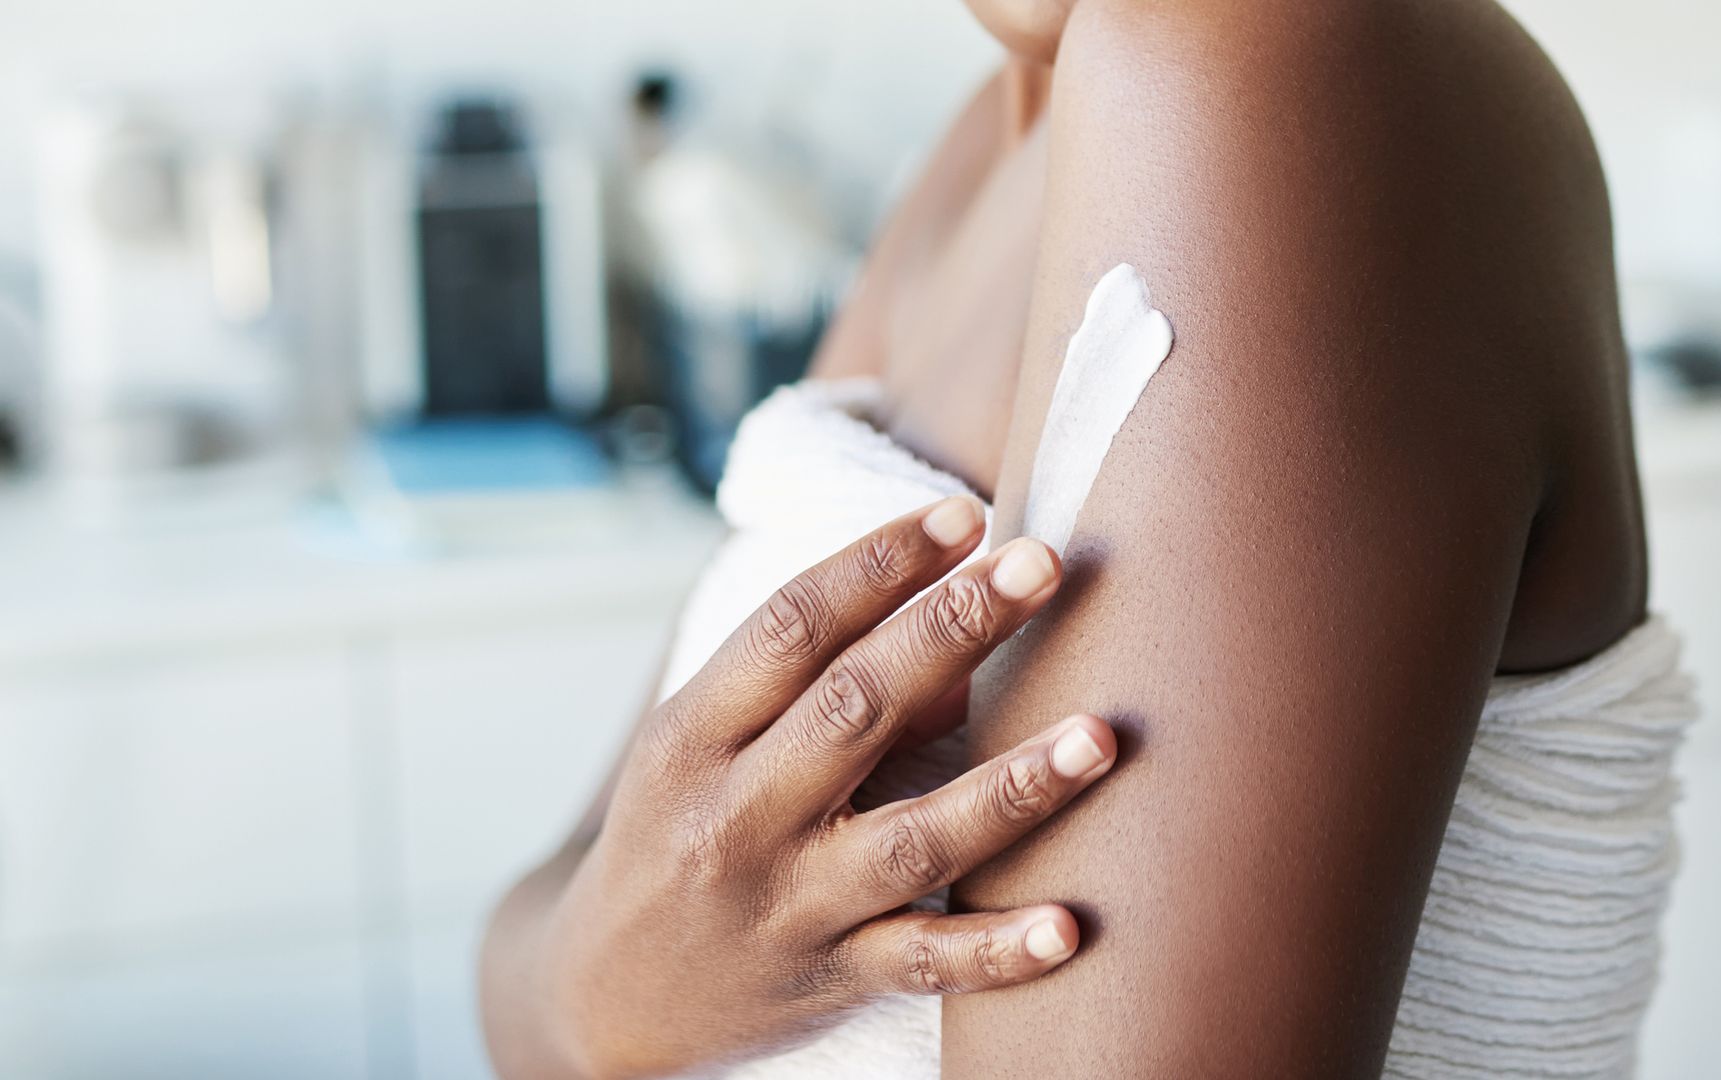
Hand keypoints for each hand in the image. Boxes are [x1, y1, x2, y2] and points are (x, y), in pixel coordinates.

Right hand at [539, 496, 1117, 1078]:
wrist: (605, 997)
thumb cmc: (678, 835)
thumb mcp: (707, 750)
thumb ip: (816, 691)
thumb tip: (959, 645)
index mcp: (692, 737)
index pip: (792, 628)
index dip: (880, 564)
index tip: (964, 513)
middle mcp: (735, 817)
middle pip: (855, 707)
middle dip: (954, 627)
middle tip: (1042, 563)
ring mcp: (786, 905)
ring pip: (909, 839)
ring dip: (1010, 787)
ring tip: (1099, 734)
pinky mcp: (829, 982)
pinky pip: (923, 966)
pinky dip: (996, 952)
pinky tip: (1067, 929)